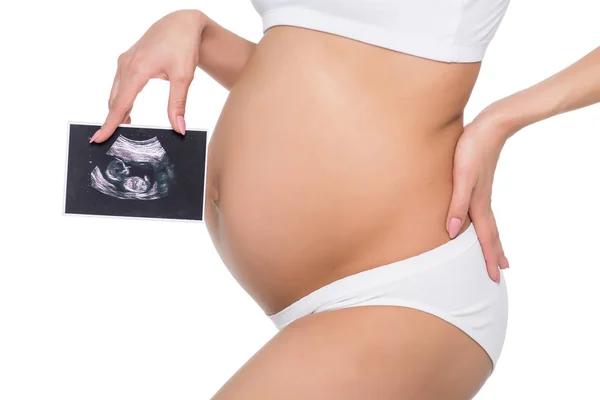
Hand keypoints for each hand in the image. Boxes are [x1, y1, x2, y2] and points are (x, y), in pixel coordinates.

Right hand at [90, 9, 206, 142]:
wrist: (182, 23)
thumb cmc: (183, 46)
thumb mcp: (183, 77)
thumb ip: (177, 104)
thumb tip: (178, 128)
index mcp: (136, 70)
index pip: (120, 105)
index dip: (109, 124)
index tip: (99, 139)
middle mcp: (126, 65)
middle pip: (114, 100)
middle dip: (112, 120)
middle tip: (111, 141)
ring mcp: (125, 62)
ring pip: (116, 92)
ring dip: (117, 110)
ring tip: (123, 129)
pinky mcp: (129, 60)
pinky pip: (120, 84)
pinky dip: (121, 99)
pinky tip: (128, 110)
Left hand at [446, 106, 513, 282]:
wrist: (489, 125)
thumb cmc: (472, 149)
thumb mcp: (462, 177)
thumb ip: (457, 204)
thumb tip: (453, 232)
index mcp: (478, 203)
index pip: (485, 237)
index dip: (488, 257)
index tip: (495, 277)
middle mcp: (482, 200)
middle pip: (490, 233)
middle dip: (493, 253)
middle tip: (498, 272)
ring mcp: (481, 191)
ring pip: (486, 222)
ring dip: (490, 239)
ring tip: (494, 251)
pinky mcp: (478, 181)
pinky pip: (481, 210)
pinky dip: (483, 222)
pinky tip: (476, 219)